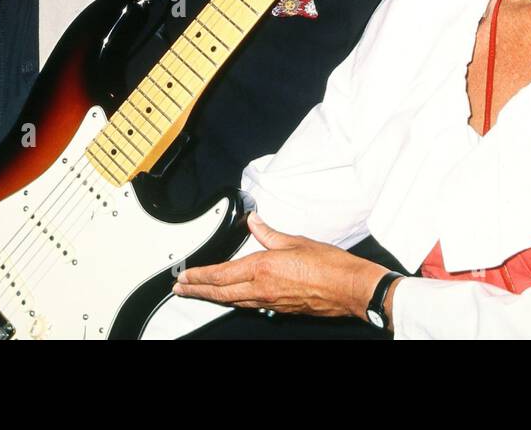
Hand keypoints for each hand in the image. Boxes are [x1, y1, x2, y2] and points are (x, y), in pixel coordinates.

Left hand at [173, 213, 385, 320]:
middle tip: (181, 288)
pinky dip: (234, 301)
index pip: (221, 273)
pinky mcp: (280, 309)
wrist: (349, 288)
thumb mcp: (296, 241)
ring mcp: (270, 302)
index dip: (199, 275)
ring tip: (199, 293)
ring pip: (233, 301)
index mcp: (263, 268)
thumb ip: (270, 234)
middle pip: (220, 292)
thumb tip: (254, 222)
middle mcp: (262, 288)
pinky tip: (232, 298)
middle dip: (197, 290)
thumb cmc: (329, 265)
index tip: (185, 274)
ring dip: (213, 297)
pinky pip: (249, 305)